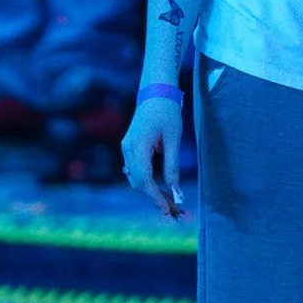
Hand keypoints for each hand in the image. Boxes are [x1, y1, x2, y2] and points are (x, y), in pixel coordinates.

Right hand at [120, 92, 185, 218]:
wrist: (155, 92)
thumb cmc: (167, 112)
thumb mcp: (173, 139)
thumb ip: (172, 166)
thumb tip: (176, 191)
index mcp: (137, 145)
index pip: (144, 179)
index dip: (155, 196)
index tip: (167, 208)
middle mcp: (127, 149)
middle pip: (137, 182)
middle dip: (154, 197)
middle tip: (173, 210)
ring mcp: (126, 148)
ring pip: (135, 178)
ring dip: (150, 191)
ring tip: (170, 202)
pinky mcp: (130, 148)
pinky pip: (136, 171)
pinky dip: (147, 182)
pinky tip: (161, 189)